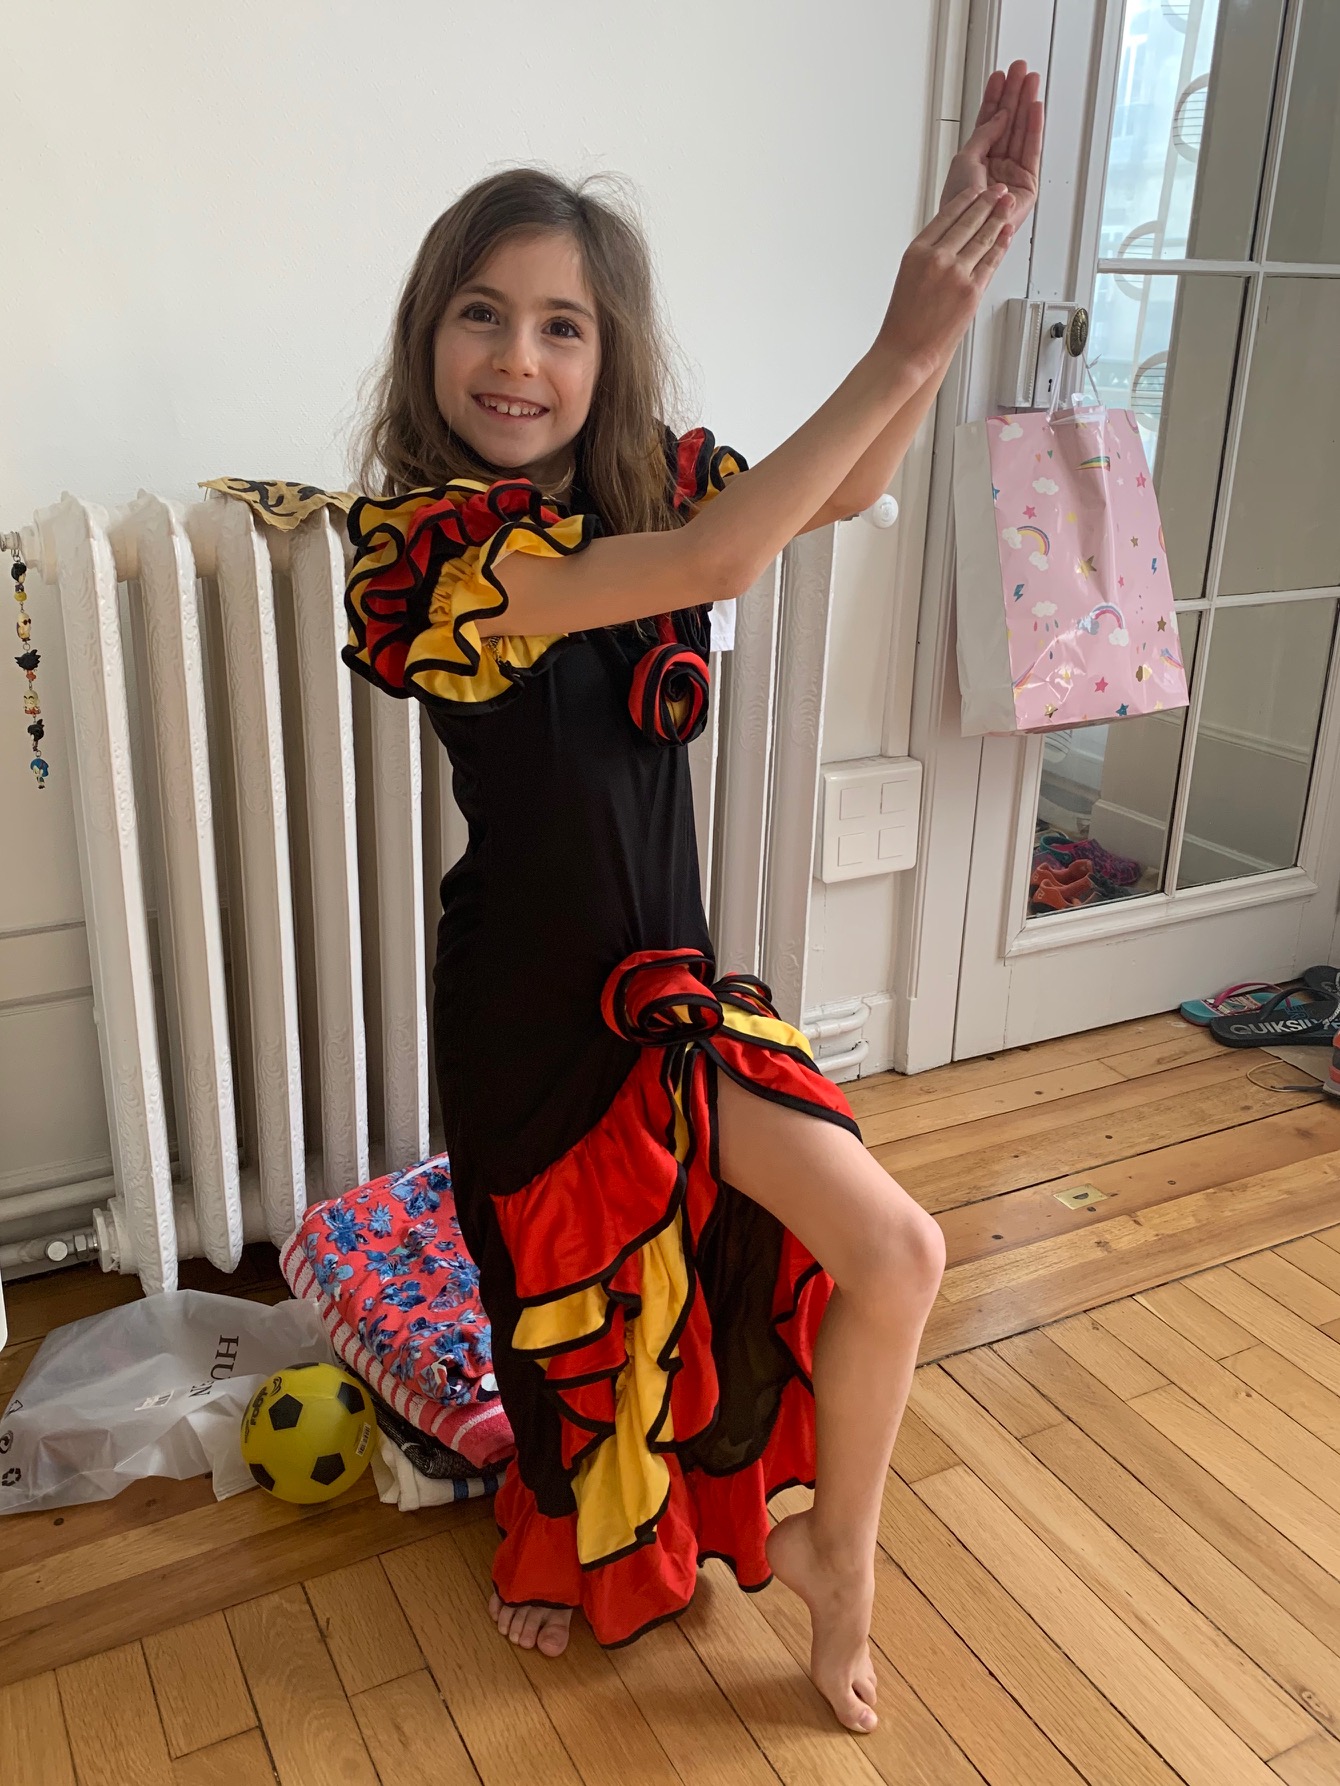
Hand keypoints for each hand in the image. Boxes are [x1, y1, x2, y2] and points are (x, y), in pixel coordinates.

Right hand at [875, 184, 1014, 375]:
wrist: (906, 351)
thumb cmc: (903, 321)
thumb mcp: (908, 277)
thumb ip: (930, 256)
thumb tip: (952, 240)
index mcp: (917, 252)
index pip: (946, 216)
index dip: (966, 201)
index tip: (976, 191)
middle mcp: (937, 258)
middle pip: (968, 222)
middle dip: (987, 202)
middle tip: (999, 191)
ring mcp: (956, 274)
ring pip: (983, 238)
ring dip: (998, 218)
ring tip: (1007, 205)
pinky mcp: (972, 291)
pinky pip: (991, 262)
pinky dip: (1001, 245)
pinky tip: (1007, 234)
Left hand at [942, 61, 1044, 230]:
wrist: (967, 228)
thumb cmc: (958, 204)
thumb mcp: (965, 159)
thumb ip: (984, 134)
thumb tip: (999, 114)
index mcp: (980, 160)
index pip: (990, 122)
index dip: (996, 97)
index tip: (1002, 75)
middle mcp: (997, 165)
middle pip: (1009, 122)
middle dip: (1015, 94)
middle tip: (1020, 69)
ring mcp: (1012, 174)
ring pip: (1021, 131)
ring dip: (1026, 103)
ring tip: (1030, 80)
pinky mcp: (1027, 185)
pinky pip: (1032, 150)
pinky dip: (1035, 127)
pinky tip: (1035, 107)